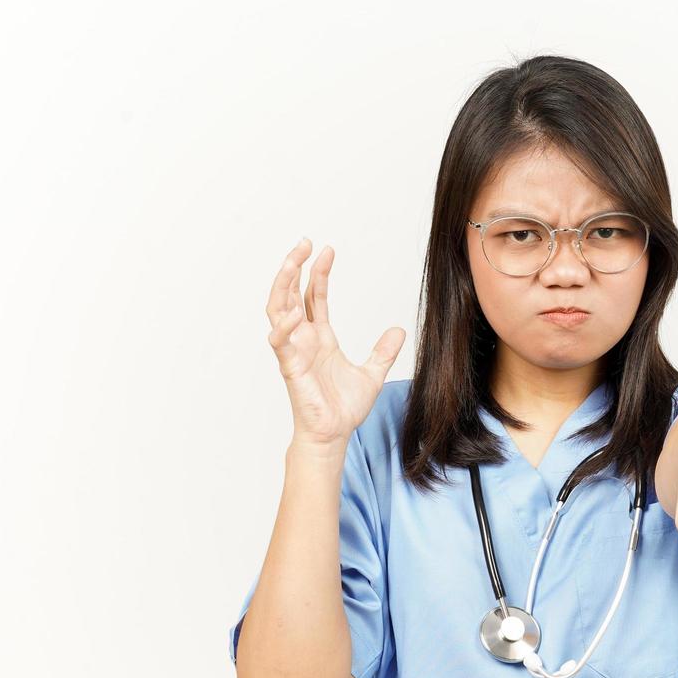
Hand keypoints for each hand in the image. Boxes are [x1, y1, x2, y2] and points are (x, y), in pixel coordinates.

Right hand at [266, 237, 406, 446]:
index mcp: (320, 337)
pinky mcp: (290, 367)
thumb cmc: (344, 409)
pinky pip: (280, 342)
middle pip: (291, 293)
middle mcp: (303, 339)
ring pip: (278, 309)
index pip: (314, 296)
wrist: (334, 435)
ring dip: (283, 284)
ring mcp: (294, 351)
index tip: (328, 250)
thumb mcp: (372, 373)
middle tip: (304, 242)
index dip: (319, 272)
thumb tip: (399, 331)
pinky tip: (292, 311)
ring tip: (293, 261)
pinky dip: (282, 326)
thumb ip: (383, 352)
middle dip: (295, 266)